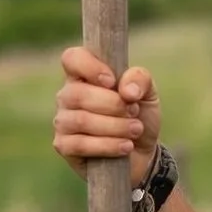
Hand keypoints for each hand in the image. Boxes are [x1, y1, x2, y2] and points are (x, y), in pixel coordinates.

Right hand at [52, 45, 159, 187]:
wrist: (143, 153)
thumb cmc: (139, 116)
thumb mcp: (148, 93)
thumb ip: (140, 79)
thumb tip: (126, 90)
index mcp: (84, 75)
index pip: (72, 58)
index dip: (90, 67)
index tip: (112, 81)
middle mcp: (68, 96)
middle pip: (78, 94)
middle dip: (113, 105)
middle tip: (134, 112)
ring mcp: (63, 121)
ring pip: (81, 120)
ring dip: (115, 126)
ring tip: (136, 130)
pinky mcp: (64, 146)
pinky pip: (79, 144)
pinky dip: (107, 145)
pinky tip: (125, 147)